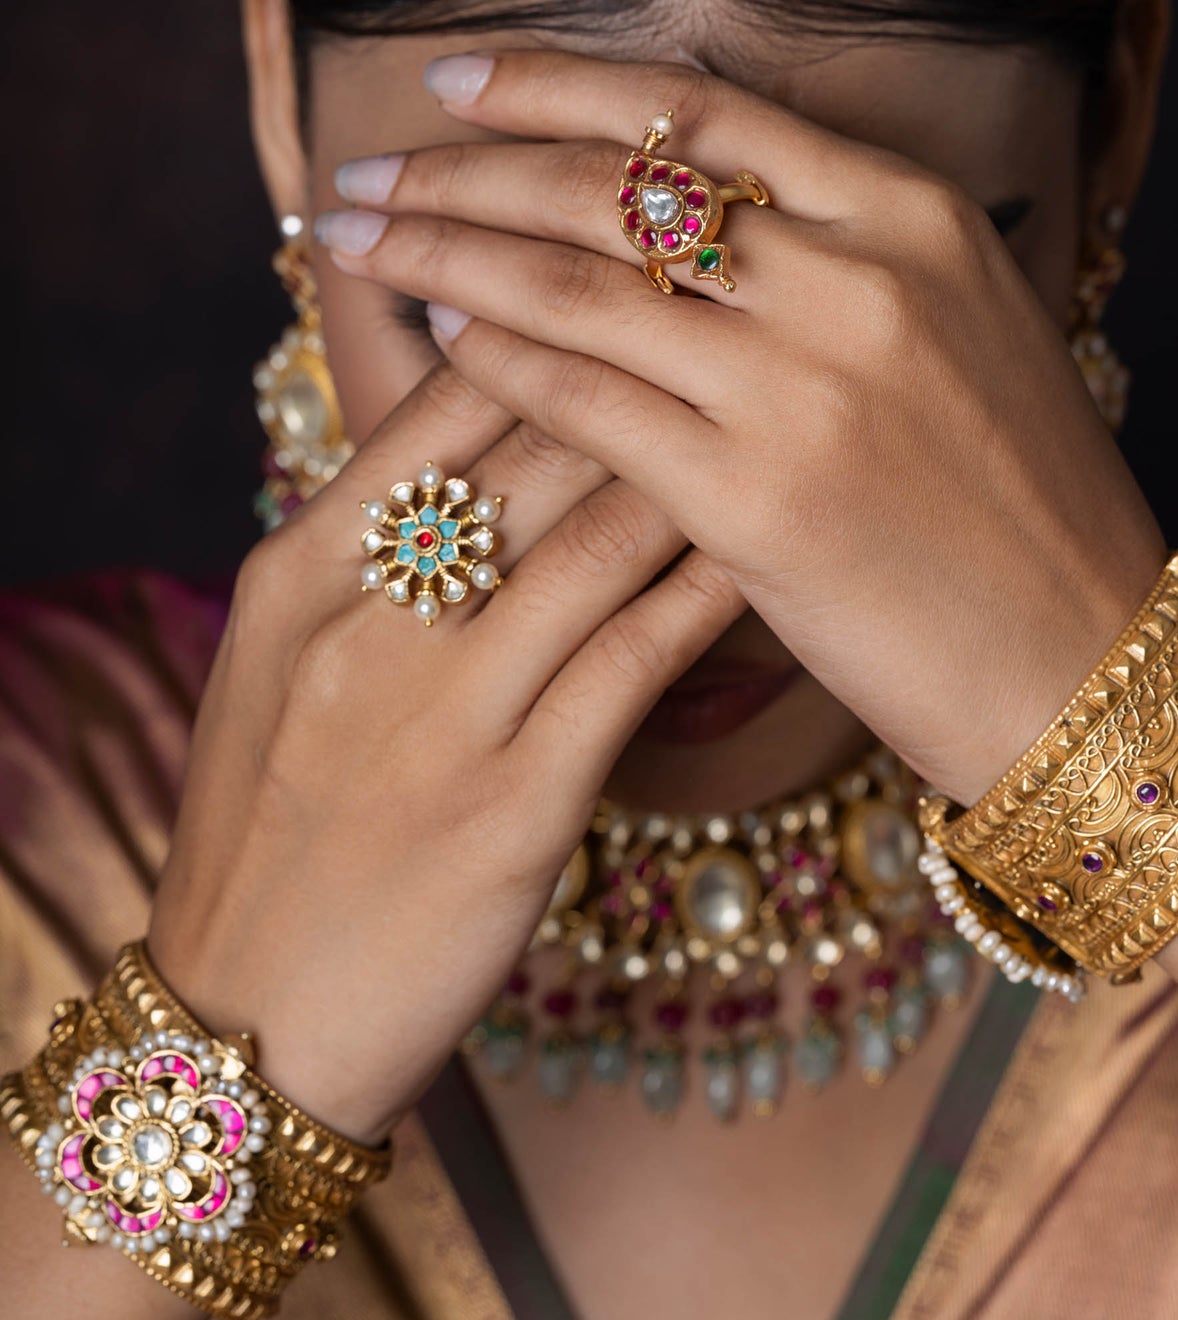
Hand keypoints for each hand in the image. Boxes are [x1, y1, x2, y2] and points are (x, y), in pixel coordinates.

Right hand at [148, 360, 743, 1142]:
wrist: (247, 1016)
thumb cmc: (275, 831)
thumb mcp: (283, 665)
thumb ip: (367, 550)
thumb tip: (472, 449)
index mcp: (305, 566)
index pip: (452, 396)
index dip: (560, 329)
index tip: (653, 304)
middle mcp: (370, 617)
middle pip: (539, 441)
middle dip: (653, 376)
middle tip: (750, 343)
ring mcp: (444, 709)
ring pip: (604, 534)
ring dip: (707, 470)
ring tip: (787, 428)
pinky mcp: (516, 804)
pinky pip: (639, 660)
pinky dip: (713, 593)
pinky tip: (774, 557)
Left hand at [316, 49, 1167, 802]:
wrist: (1088, 659)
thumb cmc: (1018, 508)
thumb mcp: (960, 332)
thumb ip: (836, 261)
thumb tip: (676, 216)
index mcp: (914, 216)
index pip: (696, 111)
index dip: (555, 84)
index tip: (456, 76)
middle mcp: (859, 277)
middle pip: (613, 184)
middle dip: (462, 168)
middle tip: (362, 173)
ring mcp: (808, 385)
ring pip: (580, 284)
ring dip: (446, 254)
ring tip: (357, 242)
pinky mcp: (759, 498)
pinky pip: (588, 403)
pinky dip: (499, 364)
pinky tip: (436, 342)